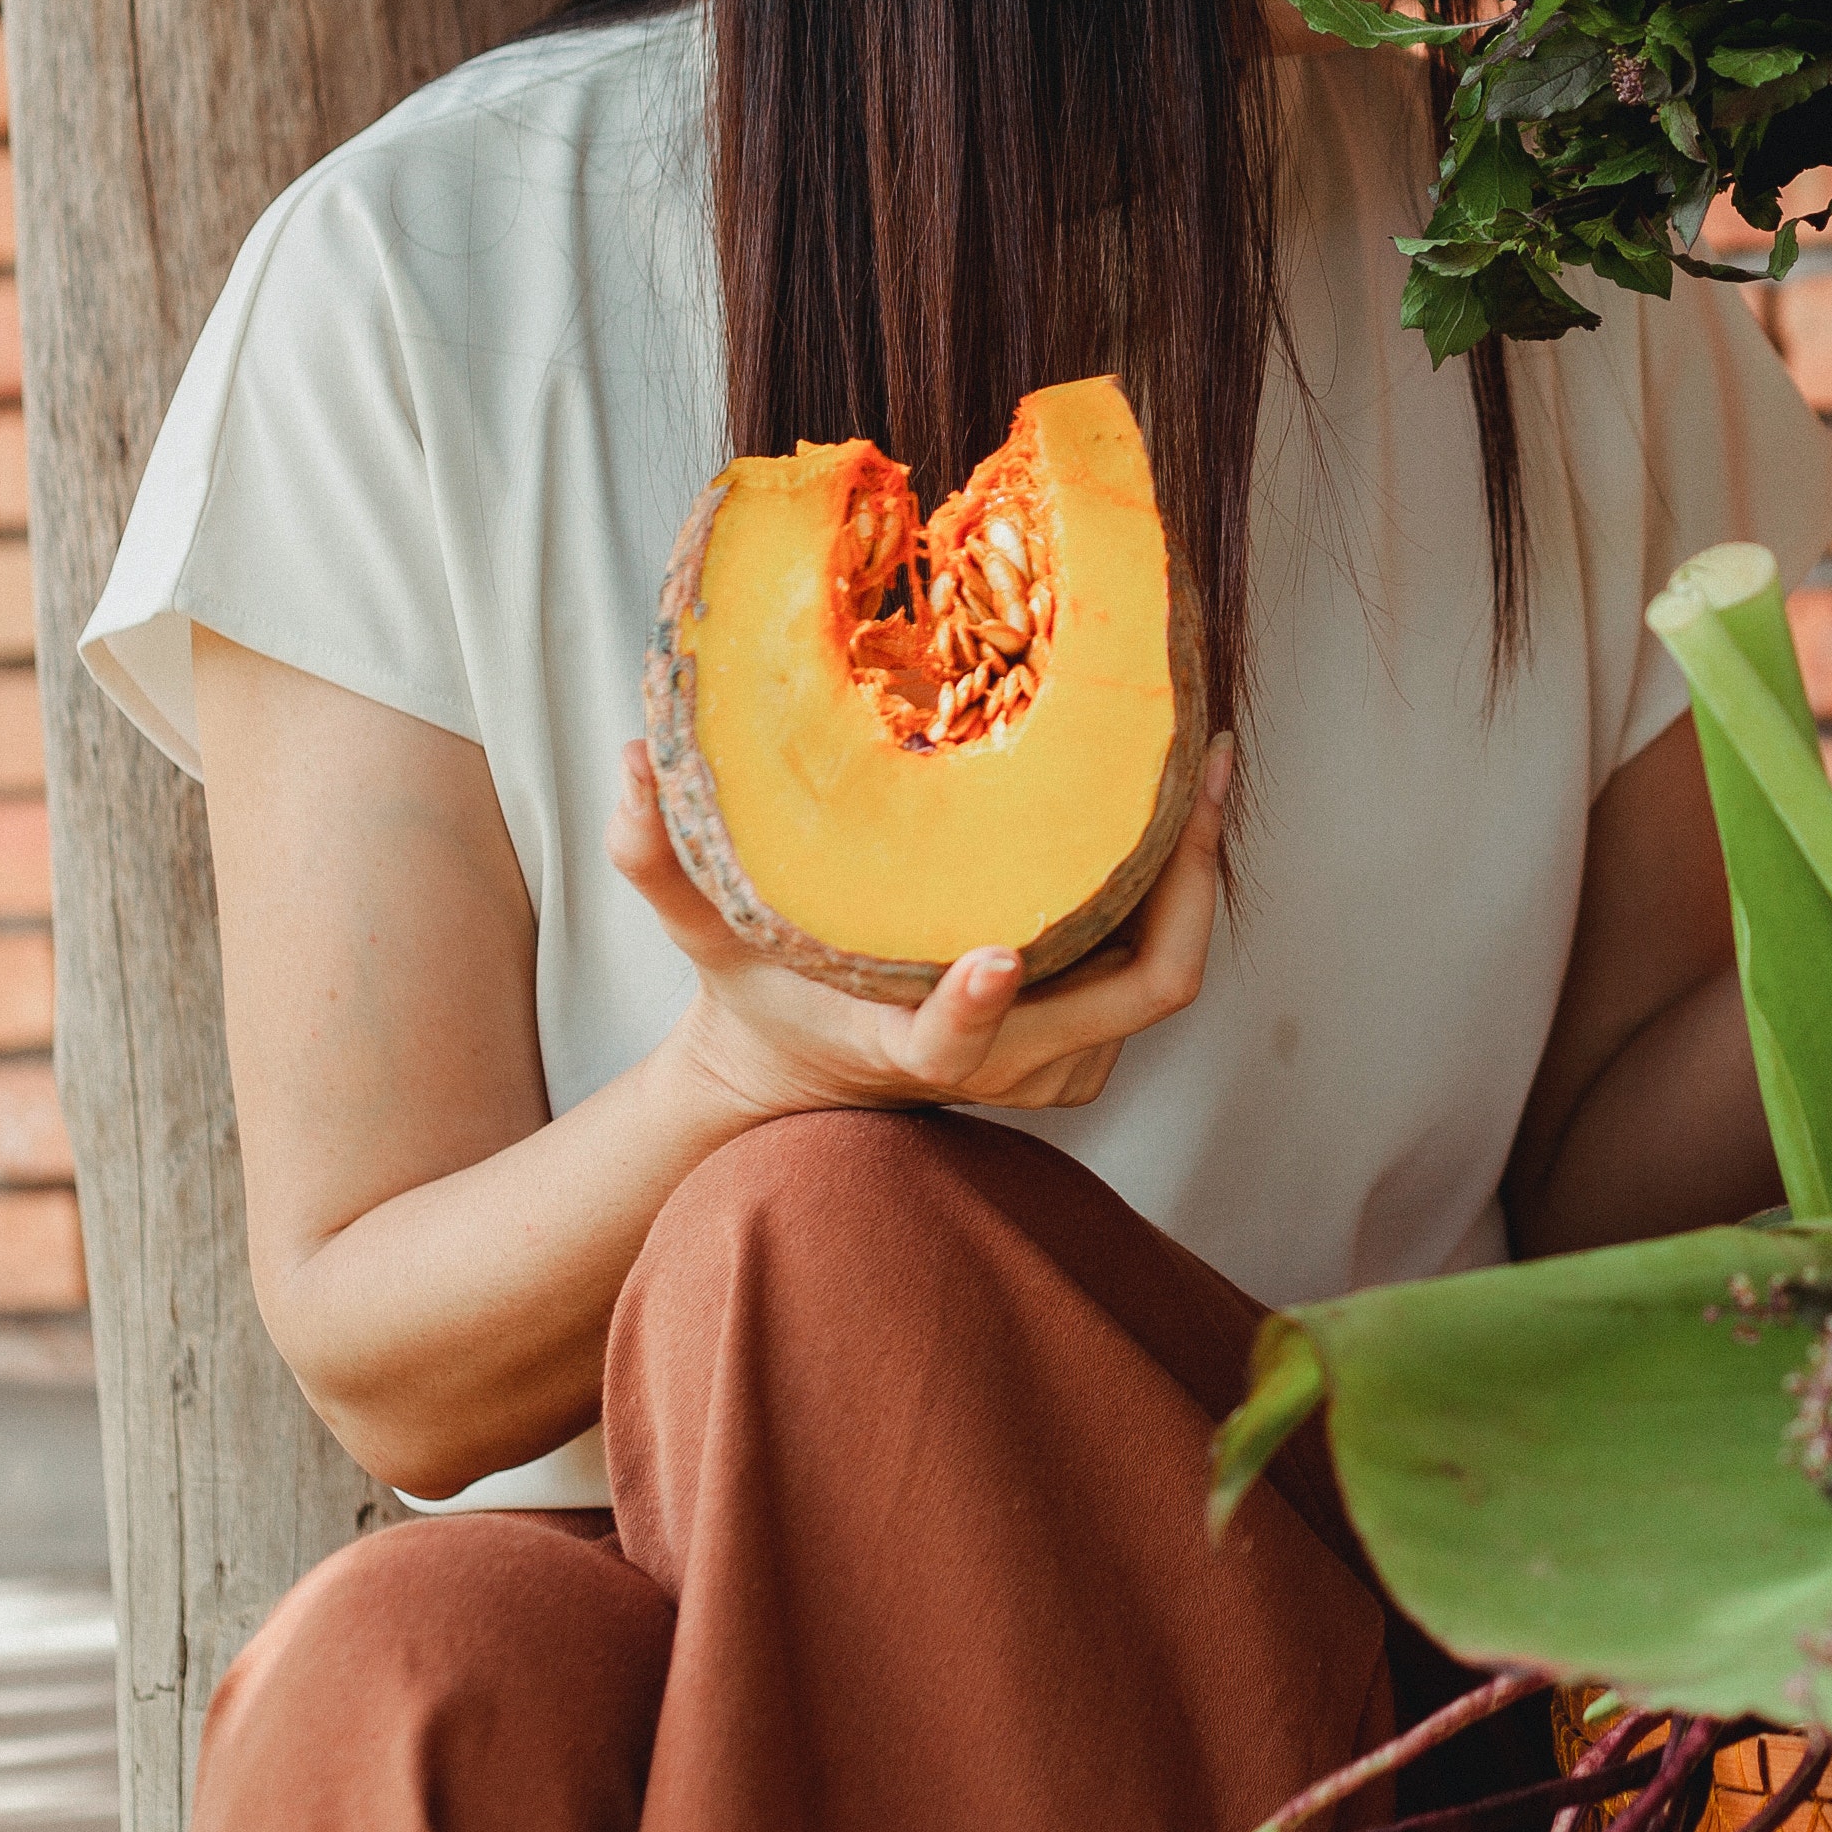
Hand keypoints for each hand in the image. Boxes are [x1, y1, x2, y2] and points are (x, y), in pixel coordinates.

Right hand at [609, 734, 1230, 1120]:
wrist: (806, 1073)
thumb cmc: (761, 996)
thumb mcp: (701, 928)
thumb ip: (659, 858)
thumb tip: (635, 759)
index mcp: (907, 1046)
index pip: (951, 1046)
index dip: (978, 1008)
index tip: (994, 954)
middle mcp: (1002, 1066)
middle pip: (1134, 993)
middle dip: (1182, 884)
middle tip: (1196, 770)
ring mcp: (1057, 1063)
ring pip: (1160, 976)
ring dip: (1188, 878)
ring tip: (1194, 761)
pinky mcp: (1089, 1046)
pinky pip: (1155, 969)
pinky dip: (1174, 895)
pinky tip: (1167, 807)